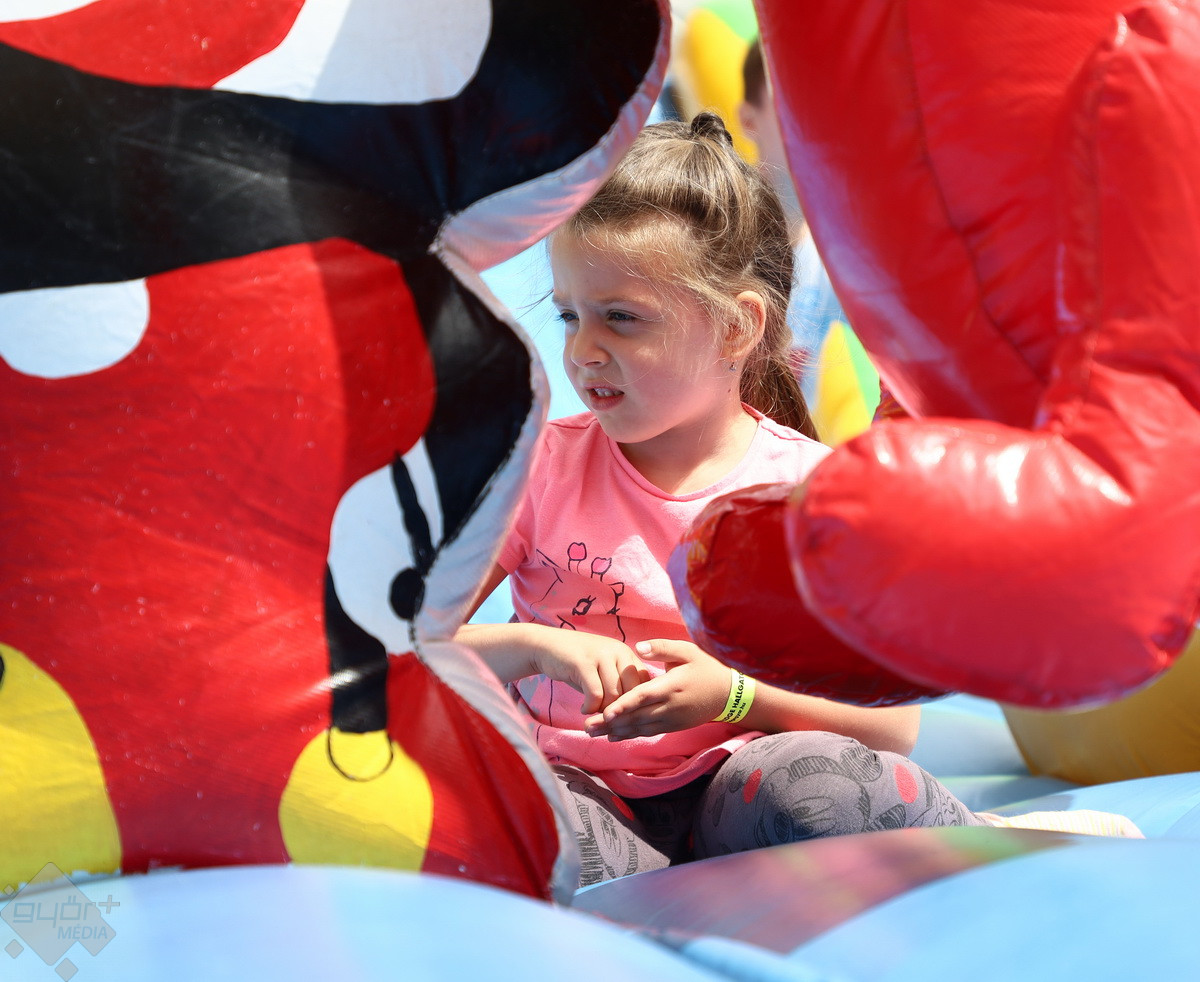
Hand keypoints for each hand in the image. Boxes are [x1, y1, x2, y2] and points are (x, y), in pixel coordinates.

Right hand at [529, 628, 651, 714]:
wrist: (548, 647)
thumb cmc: (580, 667)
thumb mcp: (605, 674)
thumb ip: (621, 688)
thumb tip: (636, 715)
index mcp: (627, 654)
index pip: (645, 684)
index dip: (636, 705)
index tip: (624, 717)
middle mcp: (618, 652)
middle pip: (631, 692)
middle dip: (621, 712)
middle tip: (609, 721)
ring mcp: (601, 655)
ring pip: (614, 695)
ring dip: (604, 711)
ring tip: (595, 715)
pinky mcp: (583, 662)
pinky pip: (595, 694)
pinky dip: (590, 708)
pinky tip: (584, 709)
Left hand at [583, 639, 733, 739]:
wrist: (729, 694)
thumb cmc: (706, 668)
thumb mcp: (687, 650)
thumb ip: (662, 648)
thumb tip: (638, 647)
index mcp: (671, 686)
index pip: (643, 697)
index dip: (624, 706)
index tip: (605, 713)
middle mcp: (669, 706)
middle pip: (636, 717)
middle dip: (610, 723)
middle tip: (586, 727)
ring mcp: (671, 719)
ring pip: (639, 728)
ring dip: (616, 731)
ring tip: (593, 733)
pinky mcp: (673, 726)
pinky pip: (648, 732)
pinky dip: (630, 735)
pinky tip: (613, 737)